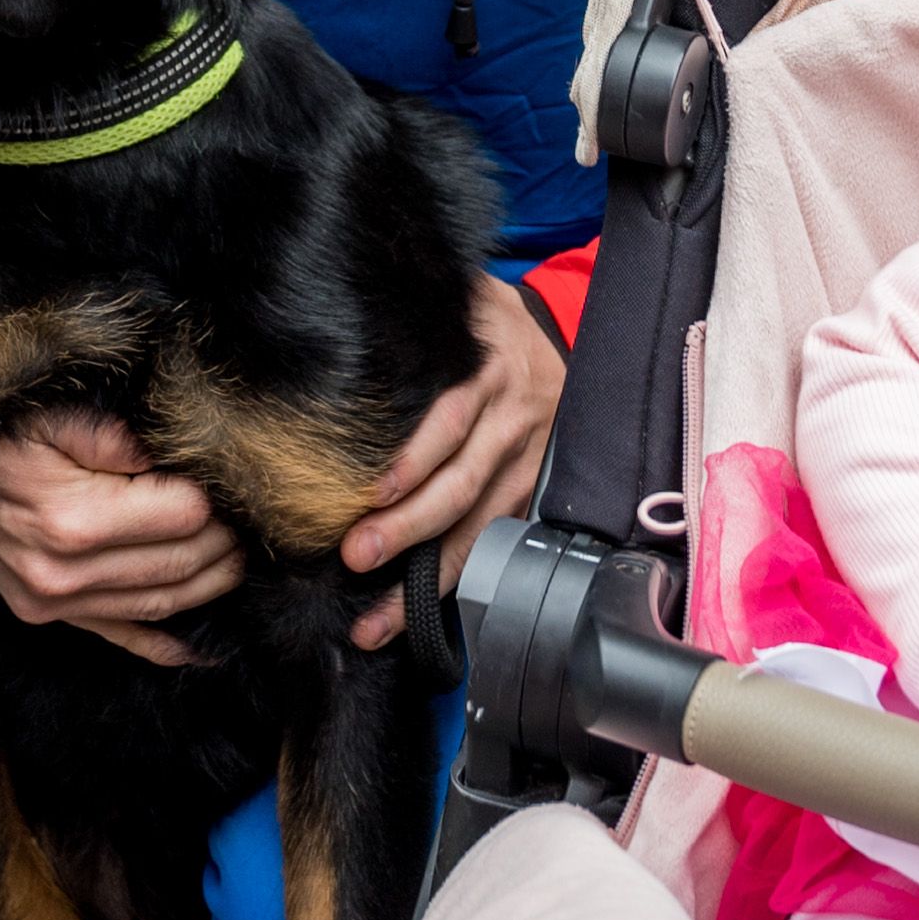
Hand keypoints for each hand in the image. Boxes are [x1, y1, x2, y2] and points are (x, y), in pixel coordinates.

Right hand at [0, 409, 241, 665]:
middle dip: (226, 540)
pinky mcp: (48, 617)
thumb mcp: (49, 416)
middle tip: (247, 517)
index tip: (228, 478)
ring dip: (211, 584)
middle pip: (179, 563)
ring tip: (239, 558)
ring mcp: (54, 603)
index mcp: (68, 518)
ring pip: (160, 604)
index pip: (181, 515)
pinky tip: (202, 650)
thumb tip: (170, 455)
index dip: (215, 496)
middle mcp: (62, 574)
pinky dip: (166, 646)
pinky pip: (121, 636)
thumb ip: (113, 434)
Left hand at [345, 276, 563, 648]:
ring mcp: (524, 467)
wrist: (561, 347)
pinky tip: (411, 619)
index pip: (452, 420)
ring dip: (426, 580)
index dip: (415, 458)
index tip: (373, 491)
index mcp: (491, 371)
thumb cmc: (488, 324)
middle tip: (356, 553)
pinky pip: (489, 547)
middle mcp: (513, 423)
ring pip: (476, 530)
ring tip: (376, 621)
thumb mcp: (469, 297)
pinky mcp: (526, 500)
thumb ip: (425, 304)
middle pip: (461, 484)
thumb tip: (366, 300)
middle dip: (409, 527)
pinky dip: (453, 586)